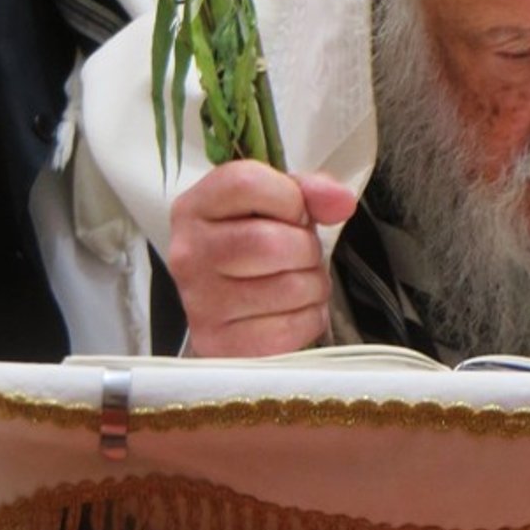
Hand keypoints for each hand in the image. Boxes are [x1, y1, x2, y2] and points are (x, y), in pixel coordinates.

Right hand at [167, 161, 355, 357]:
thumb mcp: (273, 204)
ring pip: (290, 288)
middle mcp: (188, 254)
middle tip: (302, 254)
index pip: (246, 184)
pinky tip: (294, 308)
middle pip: (272, 243)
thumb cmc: (252, 242)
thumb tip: (341, 202)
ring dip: (314, 284)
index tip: (295, 213)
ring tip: (298, 280)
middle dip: (307, 248)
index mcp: (194, 208)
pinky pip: (292, 328)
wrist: (224, 299)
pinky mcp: (221, 344)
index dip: (289, 197)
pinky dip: (309, 317)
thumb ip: (308, 191)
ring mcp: (201, 303)